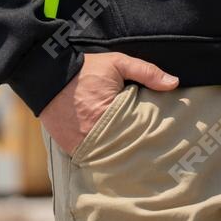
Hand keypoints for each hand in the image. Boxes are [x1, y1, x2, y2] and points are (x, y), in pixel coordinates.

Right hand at [41, 52, 178, 153]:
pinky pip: (92, 156)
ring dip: (118, 151)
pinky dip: (100, 153)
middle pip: (126, 147)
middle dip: (135, 145)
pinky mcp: (71, 149)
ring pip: (109, 155)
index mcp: (114, 116)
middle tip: (148, 144)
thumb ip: (146, 72)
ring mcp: (83, 146)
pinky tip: (110, 149)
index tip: (161, 132)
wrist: (46, 76)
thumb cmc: (85, 69)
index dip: (150, 132)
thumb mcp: (117, 63)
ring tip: (130, 148)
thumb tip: (174, 82)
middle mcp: (98, 136)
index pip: (141, 132)